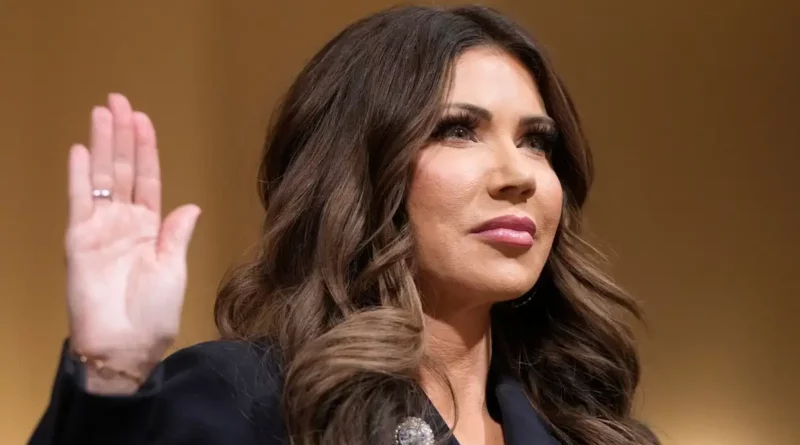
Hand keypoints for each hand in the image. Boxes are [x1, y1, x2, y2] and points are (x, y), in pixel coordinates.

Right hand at [65, 93, 200, 392]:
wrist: (126, 344)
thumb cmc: (154, 312)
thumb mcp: (174, 268)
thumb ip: (177, 234)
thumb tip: (191, 205)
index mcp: (151, 228)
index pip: (148, 179)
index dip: (146, 149)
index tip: (143, 119)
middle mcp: (124, 223)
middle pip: (122, 169)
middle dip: (121, 135)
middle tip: (118, 100)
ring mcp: (100, 229)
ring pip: (100, 177)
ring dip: (101, 144)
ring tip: (101, 112)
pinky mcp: (79, 241)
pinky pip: (79, 201)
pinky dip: (78, 175)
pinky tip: (78, 150)